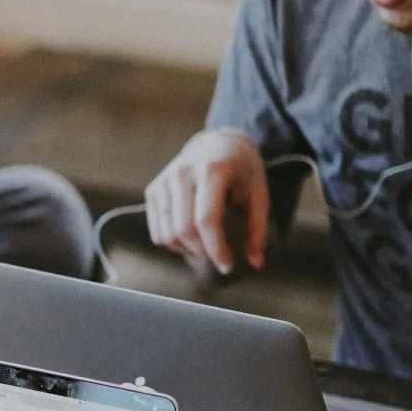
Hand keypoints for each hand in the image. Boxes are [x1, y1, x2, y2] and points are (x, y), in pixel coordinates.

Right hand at [146, 128, 270, 274]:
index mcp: (212, 170)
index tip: (228, 266)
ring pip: (166, 233)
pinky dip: (173, 243)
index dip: (217, 248)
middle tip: (219, 257)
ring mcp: (164, 181)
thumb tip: (256, 263)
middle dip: (202, 252)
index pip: (206, 219)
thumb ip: (257, 229)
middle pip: (183, 229)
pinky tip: (191, 238)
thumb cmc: (242, 171)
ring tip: (206, 246)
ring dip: (187, 250)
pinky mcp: (153, 189)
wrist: (218, 144)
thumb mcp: (258, 195)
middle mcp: (182, 173)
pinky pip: (157, 230)